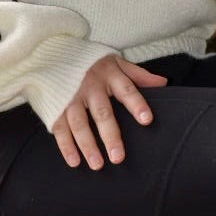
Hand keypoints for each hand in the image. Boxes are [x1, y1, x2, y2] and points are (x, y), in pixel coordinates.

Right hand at [52, 55, 167, 168]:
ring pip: (79, 123)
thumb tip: (164, 83)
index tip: (146, 120)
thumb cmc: (90, 61)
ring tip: (97, 164)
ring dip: (87, 145)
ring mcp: (70, 96)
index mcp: (109, 74)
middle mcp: (90, 85)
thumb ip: (138, 74)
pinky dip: (66, 146)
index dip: (136, 104)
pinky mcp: (55, 105)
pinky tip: (74, 161)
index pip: (126, 90)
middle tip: (118, 157)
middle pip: (102, 113)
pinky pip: (60, 127)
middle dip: (110, 135)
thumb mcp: (115, 62)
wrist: (51, 50)